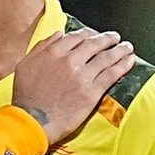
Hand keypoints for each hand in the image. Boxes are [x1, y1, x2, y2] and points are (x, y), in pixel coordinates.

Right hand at [11, 28, 134, 144]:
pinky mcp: (92, 92)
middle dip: (107, 39)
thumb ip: (42, 47)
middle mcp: (69, 60)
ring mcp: (82, 76)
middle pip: (94, 44)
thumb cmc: (26, 95)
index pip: (76, 36)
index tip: (94, 34)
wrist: (33, 120)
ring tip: (127, 48)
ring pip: (106, 57)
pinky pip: (111, 74)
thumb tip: (58, 34)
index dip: (88, 33)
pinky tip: (129, 61)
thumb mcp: (25, 64)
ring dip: (119, 50)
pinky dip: (122, 65)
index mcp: (53, 52)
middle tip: (114, 38)